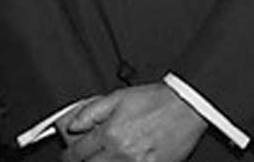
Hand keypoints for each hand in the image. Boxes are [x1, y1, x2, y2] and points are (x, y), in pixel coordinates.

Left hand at [59, 83, 205, 161]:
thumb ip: (90, 112)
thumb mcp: (117, 97)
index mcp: (110, 134)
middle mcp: (122, 153)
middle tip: (84, 157)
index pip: (77, 153)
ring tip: (103, 158)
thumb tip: (72, 125)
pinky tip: (121, 160)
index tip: (67, 156)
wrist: (185, 107)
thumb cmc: (155, 101)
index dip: (68, 156)